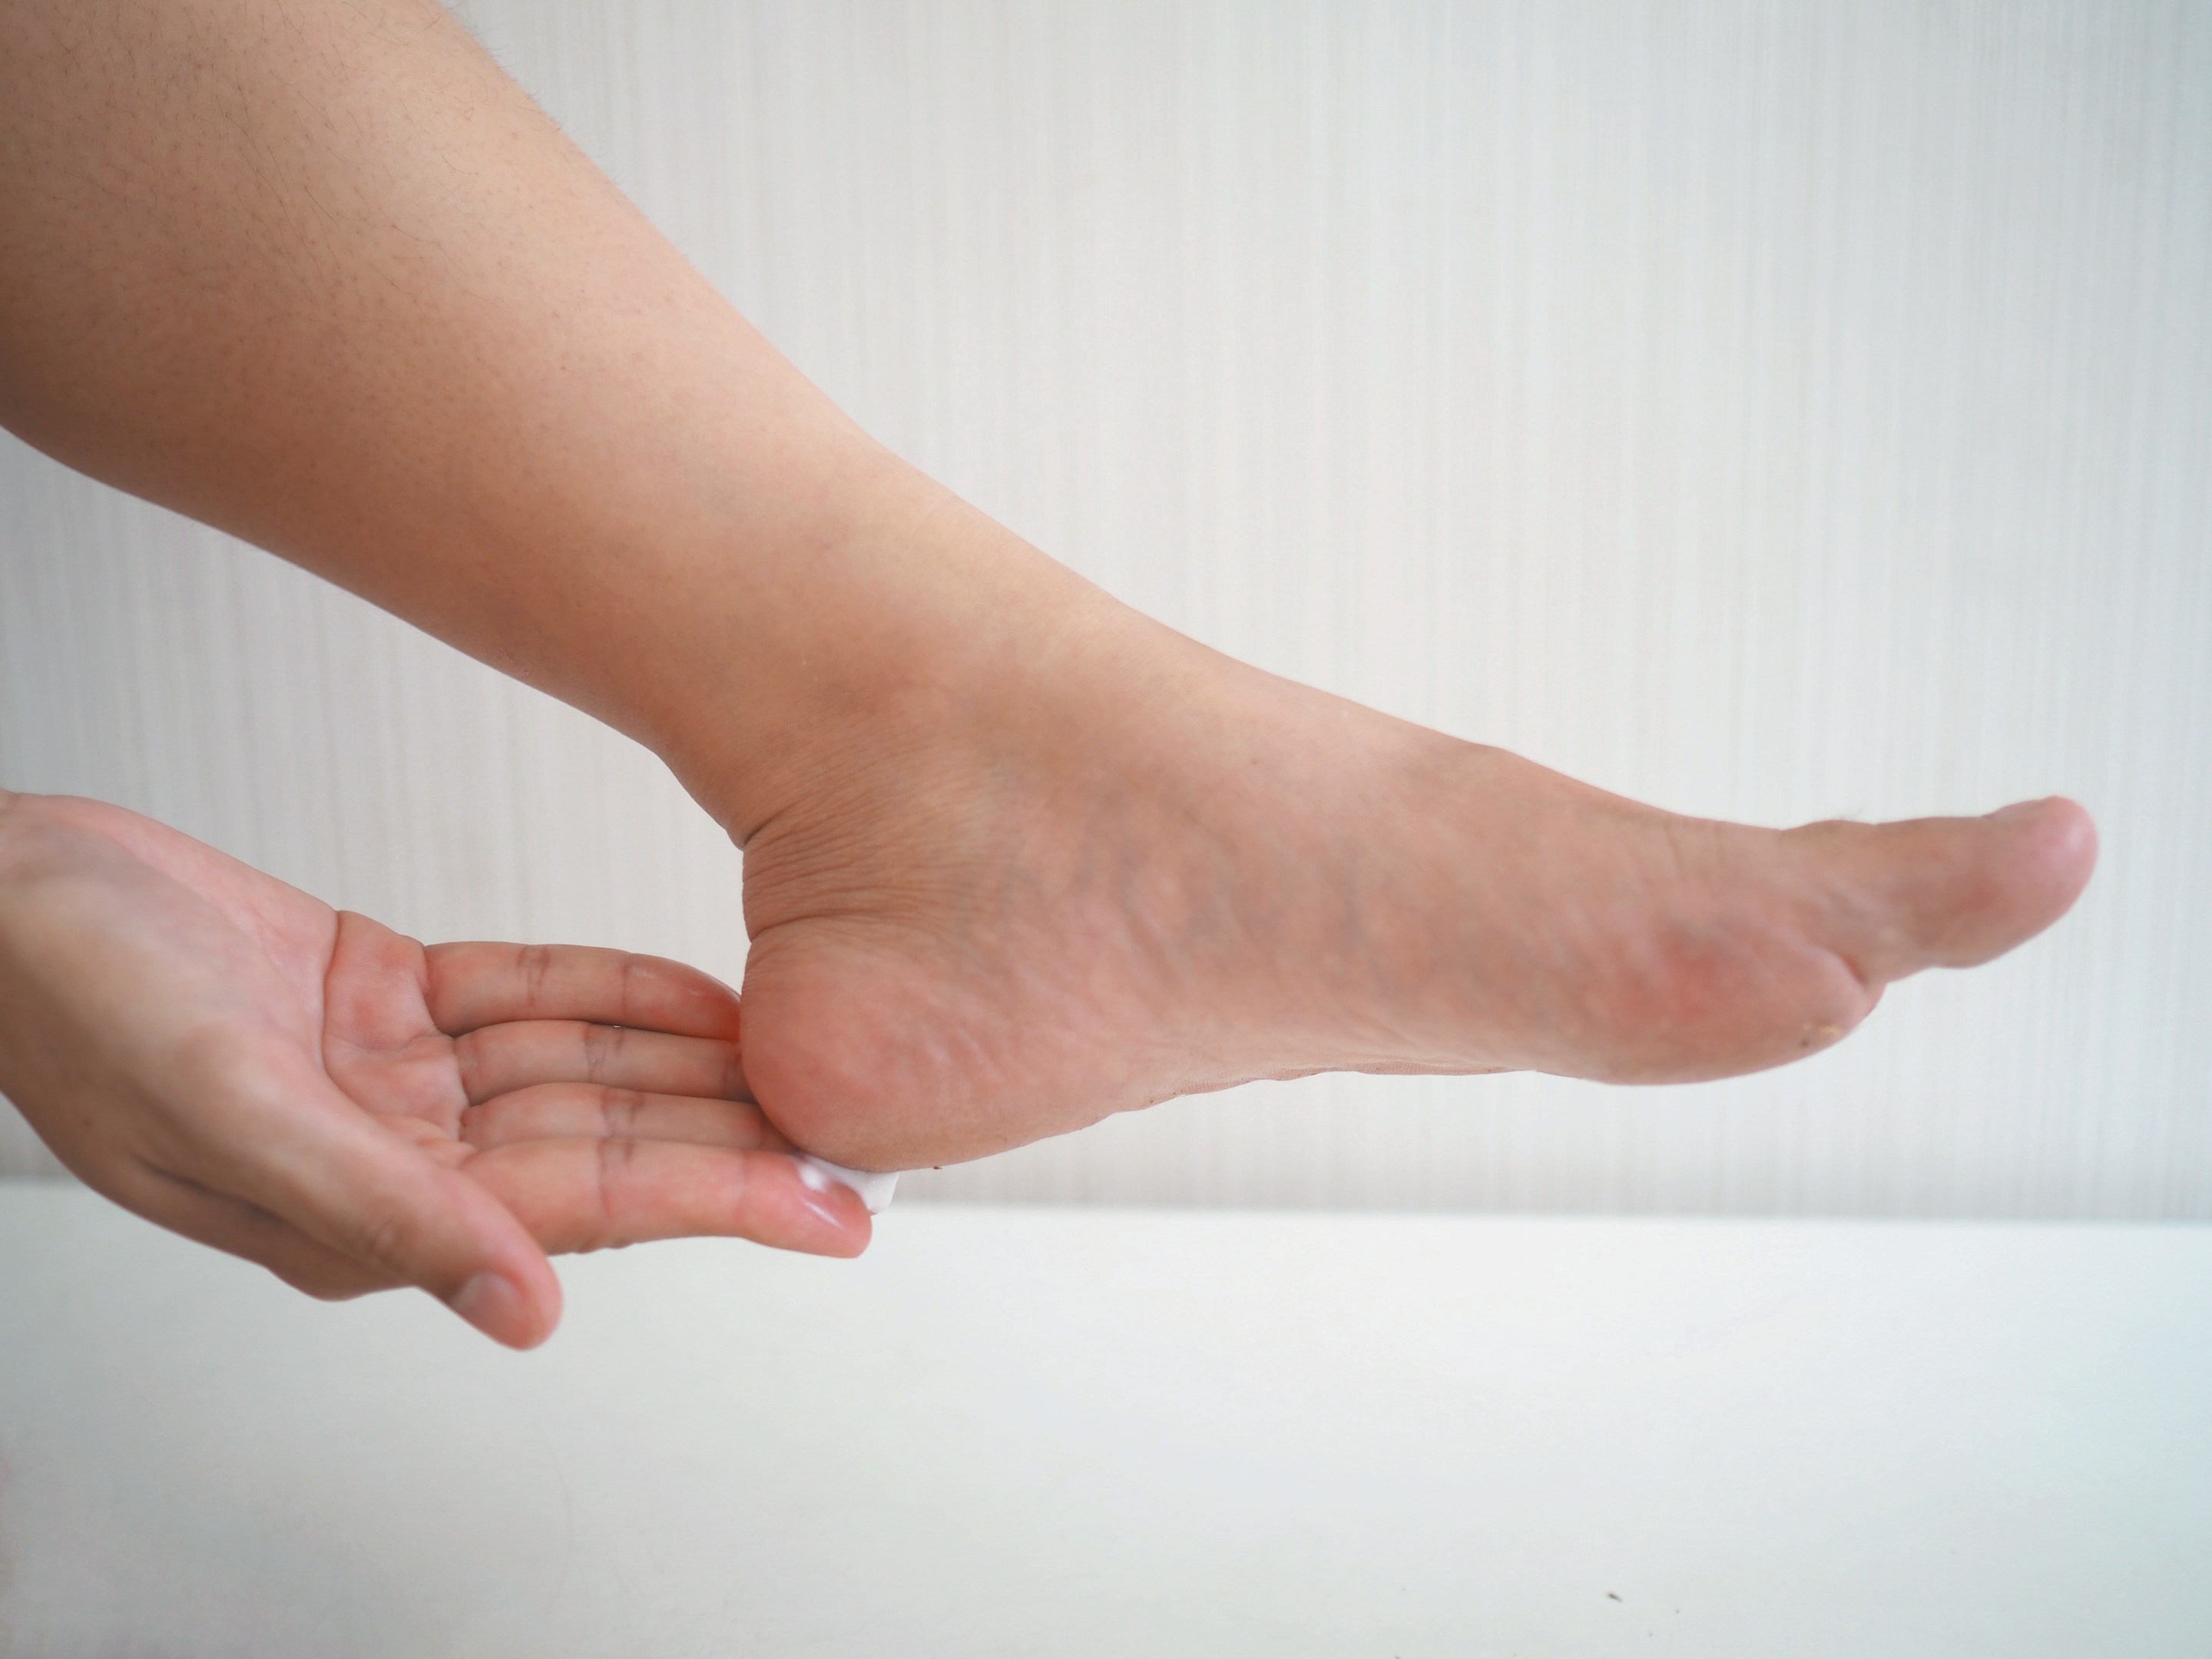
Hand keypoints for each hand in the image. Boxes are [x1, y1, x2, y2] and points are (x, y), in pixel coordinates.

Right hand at [0, 791, 868, 1346]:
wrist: (2, 891)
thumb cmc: (72, 1001)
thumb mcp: (228, 1112)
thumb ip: (384, 1213)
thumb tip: (532, 1307)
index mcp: (364, 1213)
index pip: (585, 1209)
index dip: (721, 1202)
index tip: (833, 1210)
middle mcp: (398, 1153)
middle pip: (606, 1144)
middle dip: (734, 1141)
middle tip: (858, 1138)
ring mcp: (396, 1075)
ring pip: (582, 1071)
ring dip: (693, 1068)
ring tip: (808, 1064)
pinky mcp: (387, 998)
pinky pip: (529, 999)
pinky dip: (614, 995)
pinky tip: (702, 1001)